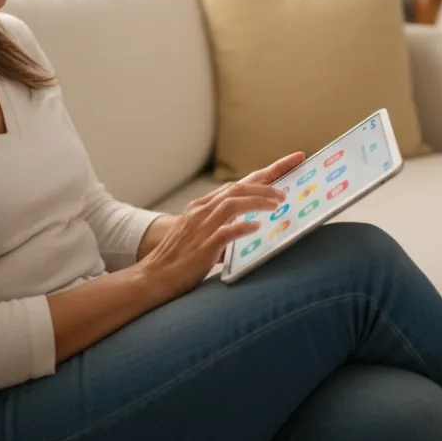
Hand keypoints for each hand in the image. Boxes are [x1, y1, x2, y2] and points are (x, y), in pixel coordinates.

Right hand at [137, 152, 304, 301]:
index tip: (289, 163)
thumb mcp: (200, 234)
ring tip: (278, 204)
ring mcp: (201, 227)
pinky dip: (243, 227)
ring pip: (233, 203)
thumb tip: (251, 226)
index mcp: (201, 206)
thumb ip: (222, 226)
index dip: (265, 173)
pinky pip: (226, 232)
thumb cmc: (179, 259)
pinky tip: (257, 227)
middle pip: (237, 187)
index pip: (237, 184)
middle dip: (266, 183)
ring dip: (258, 201)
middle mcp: (201, 211)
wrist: (152, 277)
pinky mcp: (203, 247)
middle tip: (288, 187)